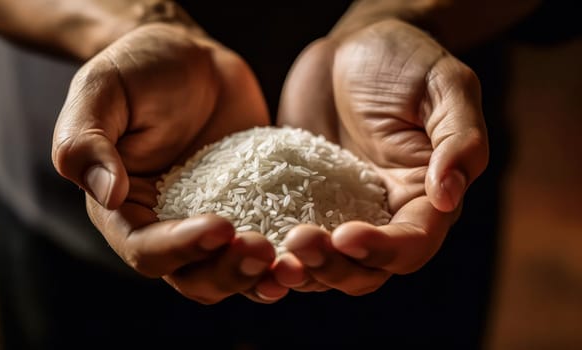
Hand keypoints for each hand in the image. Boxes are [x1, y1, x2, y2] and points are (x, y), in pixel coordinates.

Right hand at [52, 22, 277, 303]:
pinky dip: (285, 256)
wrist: (189, 59)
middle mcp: (166, 227)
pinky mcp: (250, 209)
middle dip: (228, 272)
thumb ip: (86, 141)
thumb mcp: (100, 91)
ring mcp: (210, 221)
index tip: (221, 225)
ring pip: (232, 273)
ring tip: (291, 266)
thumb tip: (107, 194)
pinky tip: (312, 249)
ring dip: (259, 277)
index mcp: (123, 211)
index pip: (145, 251)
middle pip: (193, 277)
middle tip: (264, 250)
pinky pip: (267, 243)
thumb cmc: (138, 70)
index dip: (181, 248)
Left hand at [276, 19, 488, 294]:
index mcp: (426, 198)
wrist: (355, 46)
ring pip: (326, 264)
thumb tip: (448, 196)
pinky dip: (273, 249)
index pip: (413, 243)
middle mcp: (386, 215)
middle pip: (366, 269)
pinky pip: (289, 235)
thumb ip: (459, 139)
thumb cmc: (408, 59)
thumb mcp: (447, 85)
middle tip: (299, 244)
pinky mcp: (304, 200)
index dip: (382, 250)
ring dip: (301, 269)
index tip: (345, 235)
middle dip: (334, 267)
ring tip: (268, 254)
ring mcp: (342, 211)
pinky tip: (248, 241)